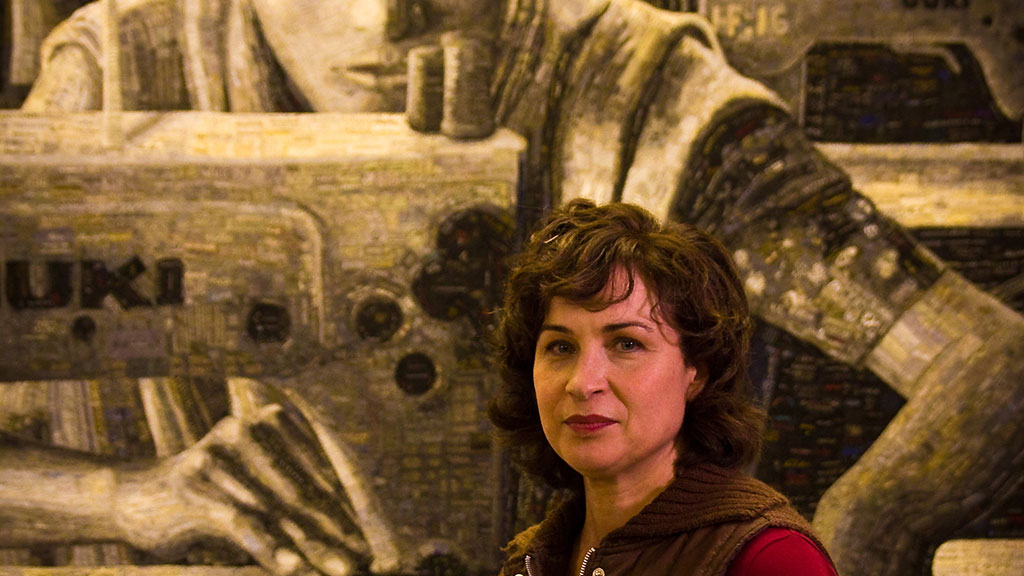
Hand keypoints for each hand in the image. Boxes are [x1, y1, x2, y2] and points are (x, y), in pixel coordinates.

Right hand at [115, 404, 370, 575]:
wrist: (134, 495)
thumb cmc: (210, 491)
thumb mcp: (255, 480)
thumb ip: (296, 492)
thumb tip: (351, 526)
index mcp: (268, 419)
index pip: (319, 469)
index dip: (347, 505)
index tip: (372, 537)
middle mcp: (245, 430)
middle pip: (303, 490)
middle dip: (336, 529)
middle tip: (362, 559)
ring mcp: (218, 458)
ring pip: (278, 510)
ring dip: (311, 545)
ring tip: (338, 569)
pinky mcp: (194, 489)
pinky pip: (242, 524)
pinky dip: (269, 548)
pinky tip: (292, 567)